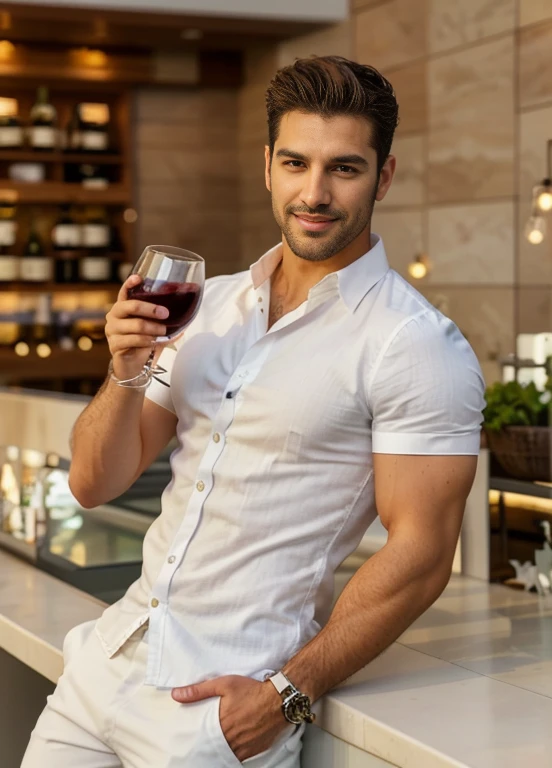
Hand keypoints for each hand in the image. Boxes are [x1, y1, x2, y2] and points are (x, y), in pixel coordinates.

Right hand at [105, 274, 168, 379]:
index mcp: (123, 307)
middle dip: (151, 308)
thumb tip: (188, 311)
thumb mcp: (155, 328)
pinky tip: (155, 342)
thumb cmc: (145, 344)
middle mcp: (114, 316)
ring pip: (136, 325)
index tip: (139, 278)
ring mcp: (112, 330)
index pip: (124, 292)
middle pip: (131, 306)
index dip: (130, 283)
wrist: (134, 368)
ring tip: (163, 332)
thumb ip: (164, 319)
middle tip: (166, 313)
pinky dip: (149, 341)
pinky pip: (135, 340)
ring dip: (153, 328)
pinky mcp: (115, 344)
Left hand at [172, 675, 286, 761]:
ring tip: (219, 744)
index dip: (196, 742)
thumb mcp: (224, 684)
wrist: (280, 700)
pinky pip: (241, 757)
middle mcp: (231, 740)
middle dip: (209, 746)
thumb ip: (199, 691)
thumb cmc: (252, 690)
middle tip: (204, 745)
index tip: (190, 743)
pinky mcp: (255, 750)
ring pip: (227, 755)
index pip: (202, 739)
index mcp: (220, 724)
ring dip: (222, 750)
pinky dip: (235, 753)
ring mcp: (244, 748)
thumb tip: (177, 695)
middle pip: (214, 749)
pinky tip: (233, 747)